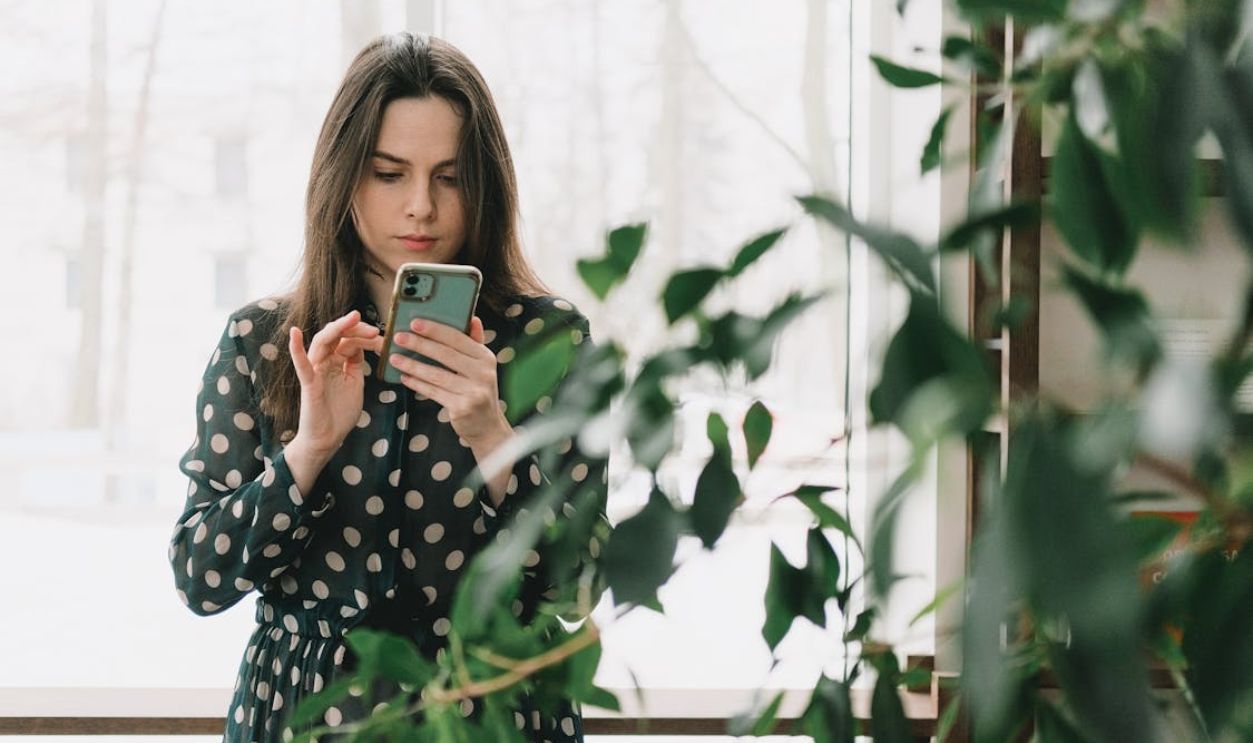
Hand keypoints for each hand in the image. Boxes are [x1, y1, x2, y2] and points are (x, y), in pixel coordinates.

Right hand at [288, 310, 384, 455]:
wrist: (329, 438)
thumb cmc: (340, 412)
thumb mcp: (355, 382)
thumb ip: (356, 363)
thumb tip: (362, 344)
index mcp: (337, 362)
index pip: (348, 340)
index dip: (365, 336)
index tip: (382, 337)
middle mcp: (324, 362)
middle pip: (337, 336)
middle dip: (355, 328)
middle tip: (373, 329)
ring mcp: (315, 371)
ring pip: (323, 342)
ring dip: (337, 328)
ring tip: (352, 318)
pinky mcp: (309, 383)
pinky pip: (301, 364)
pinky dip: (295, 348)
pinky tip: (295, 333)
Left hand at [388, 316, 511, 447]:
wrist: (487, 426)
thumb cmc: (479, 390)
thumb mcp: (481, 366)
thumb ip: (474, 342)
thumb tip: (473, 318)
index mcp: (486, 357)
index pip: (458, 338)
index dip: (435, 329)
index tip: (415, 322)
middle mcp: (483, 373)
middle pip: (446, 354)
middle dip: (419, 344)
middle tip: (398, 337)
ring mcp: (474, 391)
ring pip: (437, 374)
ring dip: (413, 365)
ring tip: (395, 358)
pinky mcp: (462, 407)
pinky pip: (434, 392)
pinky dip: (417, 384)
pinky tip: (405, 377)